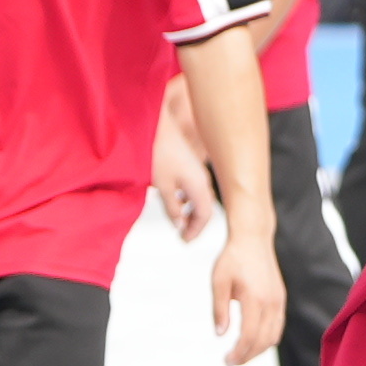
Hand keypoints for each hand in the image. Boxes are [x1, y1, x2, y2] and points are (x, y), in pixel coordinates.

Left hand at [149, 116, 220, 243]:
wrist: (160, 125)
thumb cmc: (160, 151)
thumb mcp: (163, 186)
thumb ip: (172, 207)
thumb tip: (178, 223)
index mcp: (199, 186)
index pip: (204, 215)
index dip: (195, 230)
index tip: (185, 239)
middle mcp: (203, 179)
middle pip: (205, 207)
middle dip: (194, 223)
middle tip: (182, 234)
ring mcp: (199, 171)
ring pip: (200, 197)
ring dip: (191, 210)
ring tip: (178, 219)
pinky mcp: (191, 164)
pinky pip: (195, 187)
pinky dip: (187, 198)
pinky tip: (175, 199)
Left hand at [207, 232, 282, 365]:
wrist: (253, 239)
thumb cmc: (232, 258)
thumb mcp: (218, 282)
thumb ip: (219, 309)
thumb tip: (220, 334)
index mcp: (255, 298)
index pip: (249, 335)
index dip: (239, 353)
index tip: (226, 361)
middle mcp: (271, 302)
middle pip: (264, 340)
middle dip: (247, 356)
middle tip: (230, 362)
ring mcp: (279, 301)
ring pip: (273, 336)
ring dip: (258, 350)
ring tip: (240, 355)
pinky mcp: (281, 298)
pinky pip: (277, 326)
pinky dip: (267, 339)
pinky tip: (252, 342)